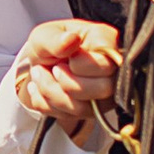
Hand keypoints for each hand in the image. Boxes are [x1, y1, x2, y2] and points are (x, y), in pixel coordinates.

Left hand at [13, 16, 120, 143]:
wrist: (40, 64)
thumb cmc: (50, 44)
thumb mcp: (44, 35)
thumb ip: (55, 39)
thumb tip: (71, 40)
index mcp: (106, 41)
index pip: (110, 63)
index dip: (82, 64)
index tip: (65, 57)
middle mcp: (113, 70)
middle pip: (105, 88)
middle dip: (68, 82)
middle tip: (53, 69)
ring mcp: (105, 94)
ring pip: (85, 108)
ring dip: (53, 93)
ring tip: (40, 75)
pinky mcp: (92, 111)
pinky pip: (71, 118)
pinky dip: (48, 105)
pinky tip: (41, 89)